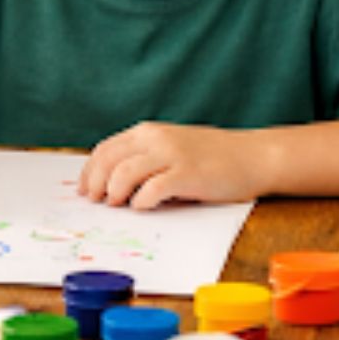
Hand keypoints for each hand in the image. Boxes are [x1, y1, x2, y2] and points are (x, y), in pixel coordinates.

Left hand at [78, 122, 263, 209]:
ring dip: (114, 192)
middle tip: (95, 202)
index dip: (89, 172)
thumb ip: (144, 159)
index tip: (84, 190)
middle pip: (109, 161)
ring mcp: (172, 155)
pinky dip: (141, 201)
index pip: (106, 150)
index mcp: (147, 132)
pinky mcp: (188, 174)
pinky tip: (142, 207)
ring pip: (124, 173)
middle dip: (95, 183)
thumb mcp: (171, 148)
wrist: (254, 156)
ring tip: (116, 205)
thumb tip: (110, 183)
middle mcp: (155, 139)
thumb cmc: (212, 157)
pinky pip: (153, 188)